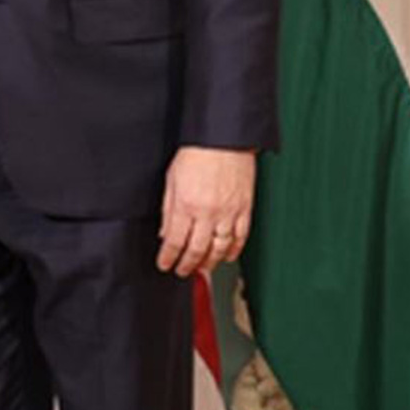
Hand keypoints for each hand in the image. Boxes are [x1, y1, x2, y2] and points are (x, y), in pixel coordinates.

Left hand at [155, 146, 254, 276]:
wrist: (223, 138)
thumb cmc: (197, 152)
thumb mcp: (171, 179)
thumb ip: (168, 209)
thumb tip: (164, 232)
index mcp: (186, 204)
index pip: (175, 241)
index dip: (168, 257)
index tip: (165, 264)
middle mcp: (208, 212)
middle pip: (197, 250)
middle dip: (187, 265)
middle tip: (182, 271)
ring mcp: (229, 212)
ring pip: (220, 248)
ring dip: (210, 262)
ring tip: (202, 268)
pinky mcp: (245, 209)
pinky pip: (241, 237)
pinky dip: (233, 250)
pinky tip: (227, 255)